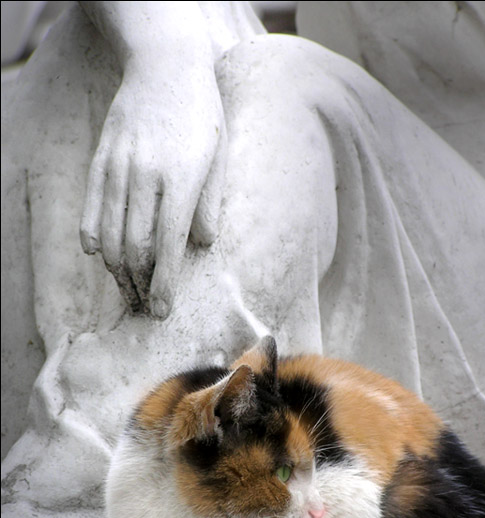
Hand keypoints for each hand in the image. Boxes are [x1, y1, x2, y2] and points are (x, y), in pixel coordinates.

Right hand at [80, 65, 225, 318]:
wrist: (165, 66)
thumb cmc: (202, 116)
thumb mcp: (220, 158)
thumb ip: (210, 205)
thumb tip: (200, 247)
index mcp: (182, 179)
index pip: (168, 246)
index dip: (164, 284)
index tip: (163, 311)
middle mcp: (146, 176)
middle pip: (136, 248)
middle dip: (141, 286)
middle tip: (146, 307)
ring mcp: (119, 168)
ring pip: (111, 235)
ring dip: (119, 271)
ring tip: (129, 290)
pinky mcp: (100, 161)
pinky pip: (91, 210)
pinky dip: (94, 240)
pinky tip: (102, 258)